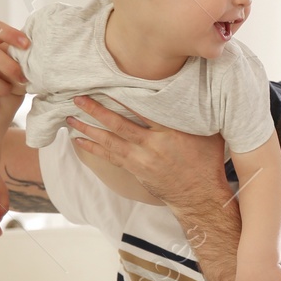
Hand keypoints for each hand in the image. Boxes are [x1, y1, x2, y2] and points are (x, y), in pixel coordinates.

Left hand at [66, 95, 228, 211]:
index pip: (142, 109)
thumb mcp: (209, 134)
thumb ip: (198, 114)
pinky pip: (110, 157)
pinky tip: (79, 140)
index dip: (122, 96)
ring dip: (88, 129)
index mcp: (171, 132)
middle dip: (96, 110)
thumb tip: (196, 89)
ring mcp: (142, 160)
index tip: (106, 84)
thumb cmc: (207, 163)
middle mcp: (153, 145)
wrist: (200, 197)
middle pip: (119, 124)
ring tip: (71, 118)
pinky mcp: (136, 170)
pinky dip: (94, 148)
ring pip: (109, 142)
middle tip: (78, 98)